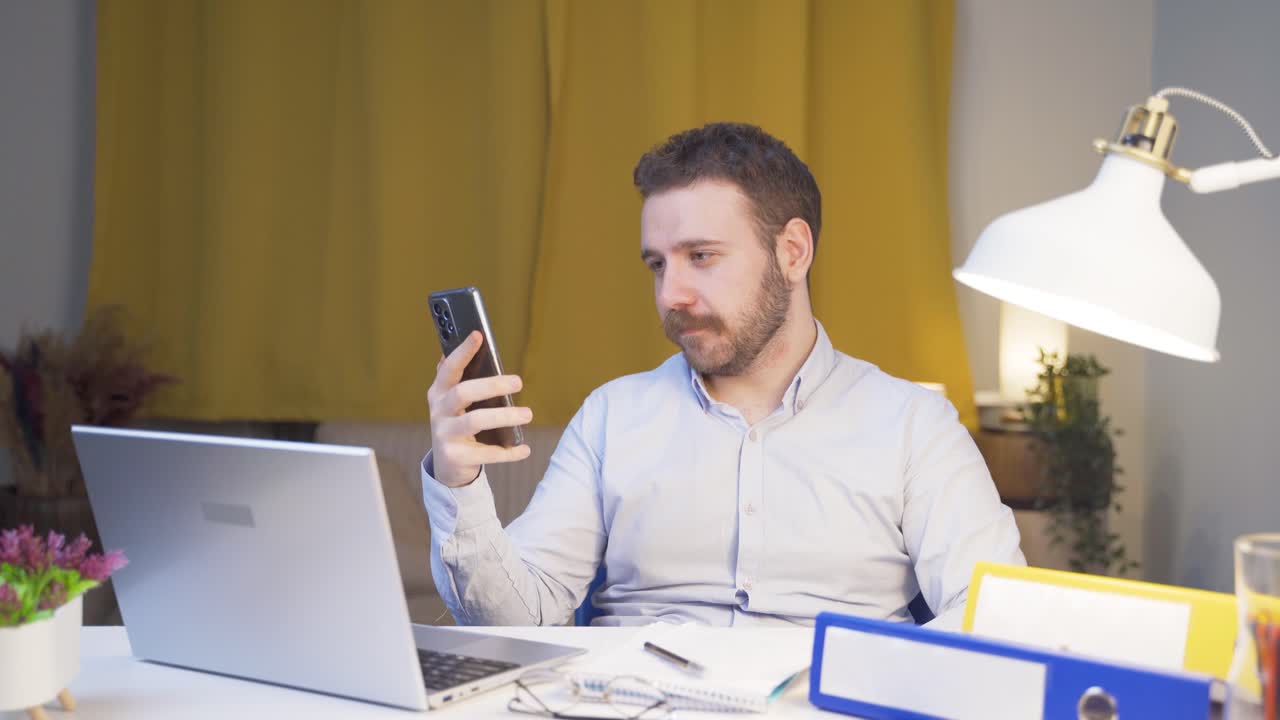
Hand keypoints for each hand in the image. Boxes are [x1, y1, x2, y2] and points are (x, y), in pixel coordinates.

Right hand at [427, 331, 532, 486]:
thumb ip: (462, 378)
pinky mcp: (455, 457)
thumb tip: (474, 342)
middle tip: (518, 382)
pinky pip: (486, 453)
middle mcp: (439, 412)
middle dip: (492, 385)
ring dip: (504, 416)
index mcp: (439, 393)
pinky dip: (508, 452)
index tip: (478, 335)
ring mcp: (444, 435)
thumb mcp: (455, 403)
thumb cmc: (458, 424)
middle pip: (463, 392)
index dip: (462, 352)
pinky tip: (524, 449)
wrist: (448, 465)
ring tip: (528, 414)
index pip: (449, 368)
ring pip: (475, 421)